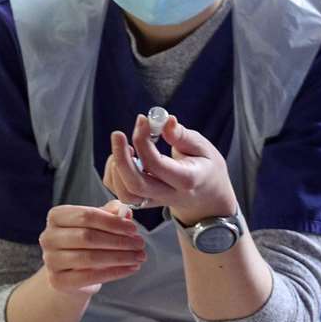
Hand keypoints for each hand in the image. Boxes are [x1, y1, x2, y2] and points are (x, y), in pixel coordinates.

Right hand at [37, 199, 147, 295]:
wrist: (70, 272)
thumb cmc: (85, 243)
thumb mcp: (96, 225)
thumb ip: (109, 215)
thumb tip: (125, 212)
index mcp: (56, 216)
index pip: (86, 215)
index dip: (113, 222)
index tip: (133, 228)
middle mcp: (48, 237)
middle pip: (87, 236)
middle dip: (119, 240)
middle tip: (140, 244)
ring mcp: (51, 260)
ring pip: (89, 257)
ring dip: (119, 257)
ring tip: (139, 257)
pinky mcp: (58, 281)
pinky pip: (90, 277)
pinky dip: (114, 272)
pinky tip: (130, 268)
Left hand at [103, 113, 238, 225]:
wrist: (207, 199)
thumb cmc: (205, 169)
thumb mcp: (203, 148)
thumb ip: (182, 135)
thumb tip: (166, 120)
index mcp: (186, 180)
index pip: (157, 164)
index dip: (144, 140)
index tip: (142, 120)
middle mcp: (168, 194)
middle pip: (135, 185)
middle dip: (121, 158)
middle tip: (117, 134)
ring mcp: (154, 201)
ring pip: (125, 194)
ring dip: (116, 168)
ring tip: (123, 146)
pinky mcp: (142, 202)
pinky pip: (120, 192)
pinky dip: (113, 174)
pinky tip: (124, 157)